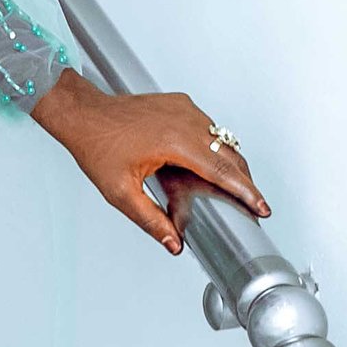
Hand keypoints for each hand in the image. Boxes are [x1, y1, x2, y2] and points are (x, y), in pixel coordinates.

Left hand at [31, 70, 269, 256]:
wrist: (83, 114)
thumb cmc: (97, 146)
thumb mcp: (120, 192)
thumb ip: (150, 219)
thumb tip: (173, 243)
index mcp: (175, 141)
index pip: (223, 171)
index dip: (246, 191)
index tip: (262, 206)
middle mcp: (185, 120)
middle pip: (230, 155)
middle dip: (245, 180)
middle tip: (254, 203)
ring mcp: (184, 109)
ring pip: (222, 139)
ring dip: (231, 162)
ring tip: (236, 188)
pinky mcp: (180, 104)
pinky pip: (208, 127)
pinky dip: (215, 146)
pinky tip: (212, 163)